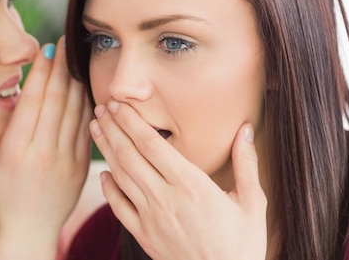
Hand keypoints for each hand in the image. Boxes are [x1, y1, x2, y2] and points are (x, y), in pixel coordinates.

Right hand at [0, 36, 91, 259]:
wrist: (30, 234)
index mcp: (17, 151)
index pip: (33, 102)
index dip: (41, 73)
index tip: (46, 50)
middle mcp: (44, 152)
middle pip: (56, 100)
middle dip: (62, 67)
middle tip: (66, 42)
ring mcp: (66, 159)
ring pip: (75, 111)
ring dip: (77, 81)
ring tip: (78, 57)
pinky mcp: (80, 165)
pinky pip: (86, 128)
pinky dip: (88, 105)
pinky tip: (87, 87)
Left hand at [90, 100, 266, 259]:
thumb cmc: (242, 245)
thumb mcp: (252, 203)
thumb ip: (246, 163)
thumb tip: (245, 128)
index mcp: (191, 184)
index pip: (151, 144)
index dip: (130, 121)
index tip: (118, 104)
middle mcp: (165, 198)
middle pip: (129, 155)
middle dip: (112, 128)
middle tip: (100, 108)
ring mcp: (151, 218)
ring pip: (121, 177)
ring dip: (106, 150)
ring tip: (96, 129)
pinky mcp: (144, 236)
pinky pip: (119, 208)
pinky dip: (108, 189)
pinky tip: (103, 173)